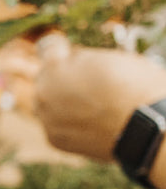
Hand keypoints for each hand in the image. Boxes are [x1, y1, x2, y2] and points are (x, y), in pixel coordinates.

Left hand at [34, 33, 165, 159]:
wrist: (146, 123)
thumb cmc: (134, 85)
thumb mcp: (109, 58)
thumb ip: (83, 60)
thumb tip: (73, 61)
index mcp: (55, 65)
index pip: (49, 49)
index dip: (62, 50)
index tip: (65, 52)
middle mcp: (43, 91)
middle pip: (46, 80)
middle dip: (62, 80)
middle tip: (87, 85)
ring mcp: (46, 117)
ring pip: (48, 105)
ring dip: (62, 104)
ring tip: (91, 107)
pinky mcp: (53, 139)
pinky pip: (57, 126)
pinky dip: (70, 125)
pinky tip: (90, 123)